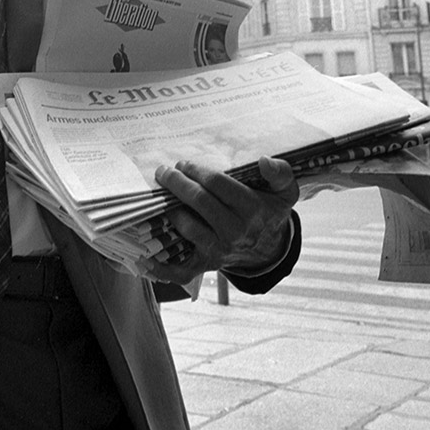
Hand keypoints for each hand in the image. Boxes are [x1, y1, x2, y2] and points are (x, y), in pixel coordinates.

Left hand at [140, 156, 297, 284]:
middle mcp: (235, 231)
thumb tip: (264, 161)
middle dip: (177, 183)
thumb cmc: (269, 213)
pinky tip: (144, 255)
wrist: (269, 251)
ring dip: (169, 210)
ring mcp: (219, 250)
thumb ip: (281, 173)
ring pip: (187, 228)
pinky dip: (160, 266)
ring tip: (160, 195)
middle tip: (164, 172)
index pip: (218, 185)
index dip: (197, 171)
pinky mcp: (206, 265)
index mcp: (252, 210)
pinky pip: (180, 269)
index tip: (184, 163)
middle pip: (199, 202)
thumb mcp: (285, 192)